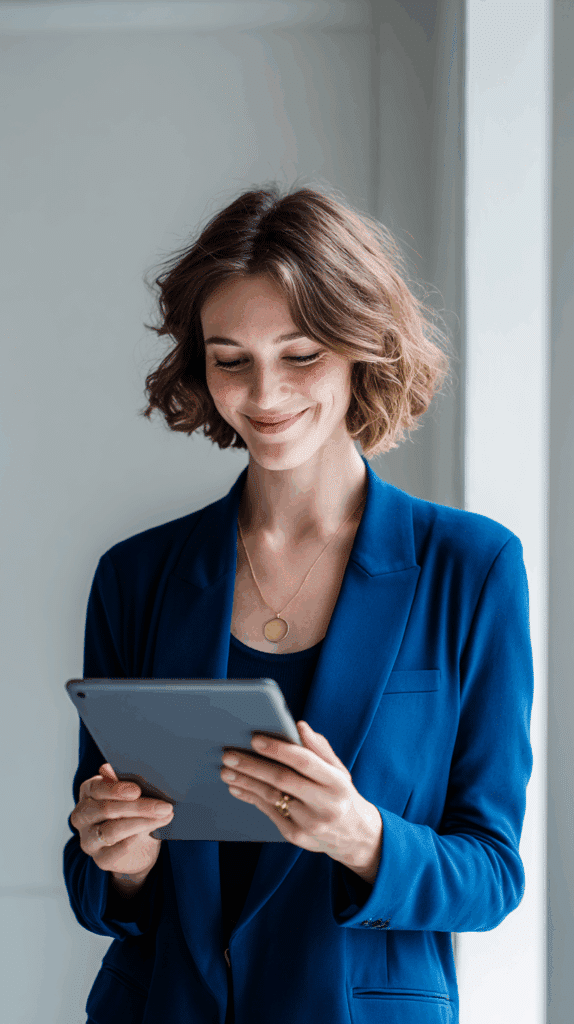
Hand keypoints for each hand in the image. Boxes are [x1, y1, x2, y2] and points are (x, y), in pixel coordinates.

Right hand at [70, 763, 173, 880]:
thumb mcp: (132, 794)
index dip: (116, 789)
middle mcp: (82, 815)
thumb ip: (125, 782)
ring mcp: (89, 839)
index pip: (96, 788)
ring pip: (112, 831)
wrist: (138, 848)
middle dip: (138, 807)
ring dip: (142, 823)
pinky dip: (132, 842)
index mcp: (88, 792)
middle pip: (106, 809)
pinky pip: (115, 852)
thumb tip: (110, 768)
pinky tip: (147, 835)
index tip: (137, 790)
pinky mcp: (100, 859)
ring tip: (164, 818)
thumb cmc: (133, 811)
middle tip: (164, 806)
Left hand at [220, 721, 382, 877]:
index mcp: (337, 782)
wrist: (353, 835)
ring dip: (246, 783)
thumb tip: (299, 726)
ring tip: (226, 771)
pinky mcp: (297, 836)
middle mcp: (325, 804)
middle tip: (229, 755)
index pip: (305, 762)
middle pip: (283, 780)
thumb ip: (319, 748)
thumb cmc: (340, 793)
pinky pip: (269, 813)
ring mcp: (310, 823)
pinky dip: (251, 798)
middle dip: (253, 766)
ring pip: (272, 797)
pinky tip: (237, 788)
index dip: (278, 749)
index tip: (254, 738)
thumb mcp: (338, 770)